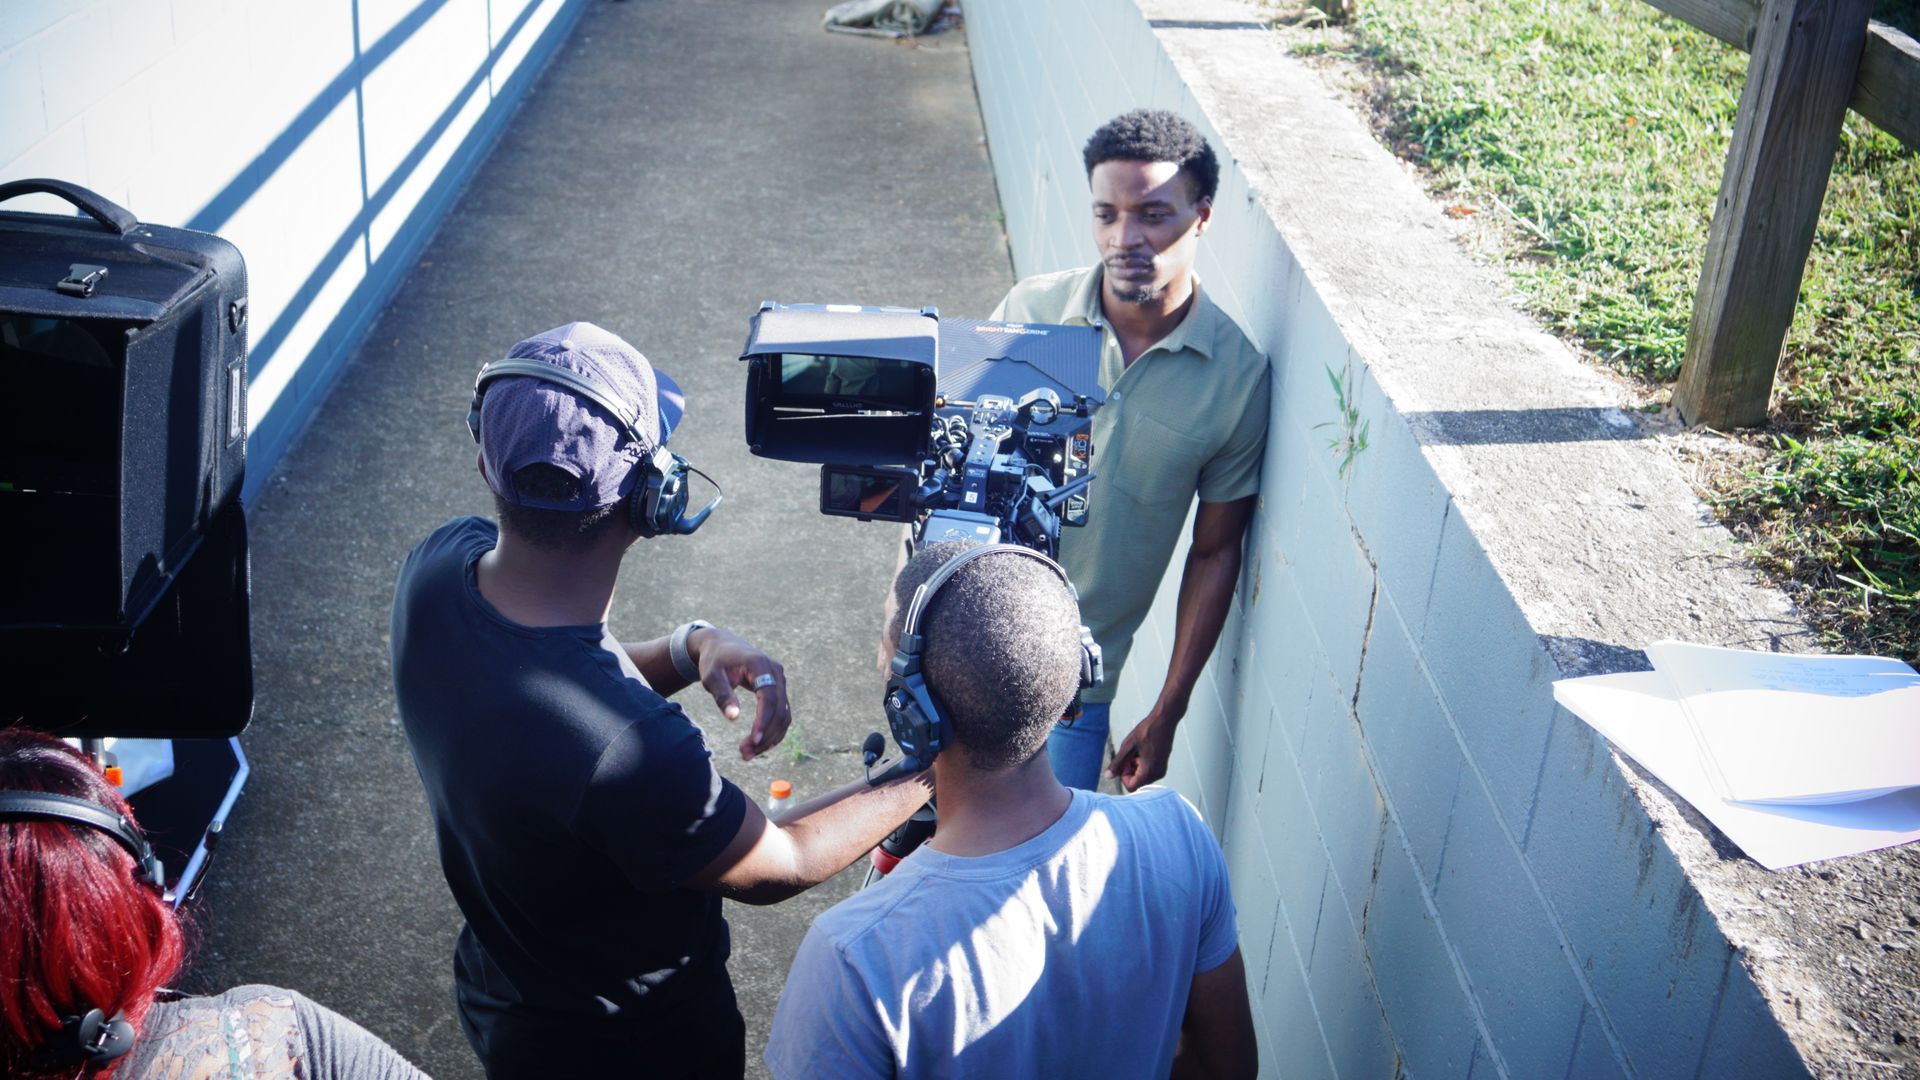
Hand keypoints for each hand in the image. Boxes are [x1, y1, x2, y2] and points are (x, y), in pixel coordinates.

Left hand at [690, 628, 791, 760]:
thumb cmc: (714, 662)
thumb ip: (723, 695)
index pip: (769, 698)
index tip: (752, 741)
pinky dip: (772, 731)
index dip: (763, 721)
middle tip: (744, 754)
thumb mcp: (711, 677)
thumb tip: (734, 718)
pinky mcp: (779, 689)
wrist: (721, 646)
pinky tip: (757, 745)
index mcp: (760, 665)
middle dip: (765, 736)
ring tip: (747, 754)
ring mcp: (780, 680)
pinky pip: (781, 714)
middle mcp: (776, 672)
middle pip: (780, 710)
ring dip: (769, 738)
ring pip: (784, 716)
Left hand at [1107, 708, 1179, 791]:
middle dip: (1130, 771)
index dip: (1124, 776)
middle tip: (1131, 754)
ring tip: (1138, 751)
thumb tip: (1108, 776)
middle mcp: (1157, 774)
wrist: (1164, 721)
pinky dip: (1143, 765)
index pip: (1131, 786)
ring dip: (1136, 767)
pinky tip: (1143, 751)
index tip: (1125, 762)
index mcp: (1148, 771)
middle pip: (1137, 783)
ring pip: (1142, 777)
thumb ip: (1117, 763)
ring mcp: (1161, 770)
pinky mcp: (1163, 766)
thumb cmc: (1147, 731)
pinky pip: (1149, 772)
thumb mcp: (1127, 746)